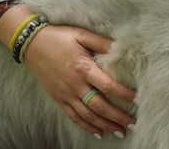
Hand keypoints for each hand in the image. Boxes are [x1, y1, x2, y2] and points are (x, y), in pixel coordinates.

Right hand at [22, 23, 136, 138]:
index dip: (124, 94)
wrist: (31, 44)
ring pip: (88, 116)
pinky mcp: (58, 99)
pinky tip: (99, 133)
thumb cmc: (59, 37)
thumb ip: (101, 42)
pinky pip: (74, 117)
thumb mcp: (81, 34)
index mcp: (83, 68)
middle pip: (100, 106)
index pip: (108, 86)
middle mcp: (75, 85)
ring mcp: (66, 94)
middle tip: (133, 123)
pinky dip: (87, 127)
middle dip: (118, 116)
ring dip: (106, 125)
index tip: (137, 99)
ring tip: (120, 131)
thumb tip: (120, 47)